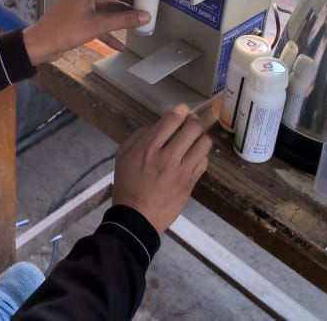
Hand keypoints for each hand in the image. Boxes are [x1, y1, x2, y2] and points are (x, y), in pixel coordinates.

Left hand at [22, 0, 149, 65]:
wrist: (41, 45)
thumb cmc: (63, 30)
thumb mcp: (97, 25)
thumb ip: (123, 20)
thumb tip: (144, 17)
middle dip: (131, 2)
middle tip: (148, 8)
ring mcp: (83, 4)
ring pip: (109, 8)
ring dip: (122, 17)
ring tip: (140, 24)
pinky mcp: (81, 17)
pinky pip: (100, 21)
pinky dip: (110, 30)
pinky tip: (120, 43)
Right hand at [111, 104, 212, 234]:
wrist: (137, 218)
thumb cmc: (127, 185)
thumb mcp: (122, 156)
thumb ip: (139, 137)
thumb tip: (157, 127)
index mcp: (148, 148)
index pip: (171, 120)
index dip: (181, 110)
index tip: (183, 109)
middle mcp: (168, 156)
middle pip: (193, 128)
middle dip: (194, 121)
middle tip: (192, 122)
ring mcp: (182, 171)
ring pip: (204, 144)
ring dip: (201, 137)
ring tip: (196, 139)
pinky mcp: (190, 183)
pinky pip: (204, 162)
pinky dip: (202, 155)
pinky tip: (194, 156)